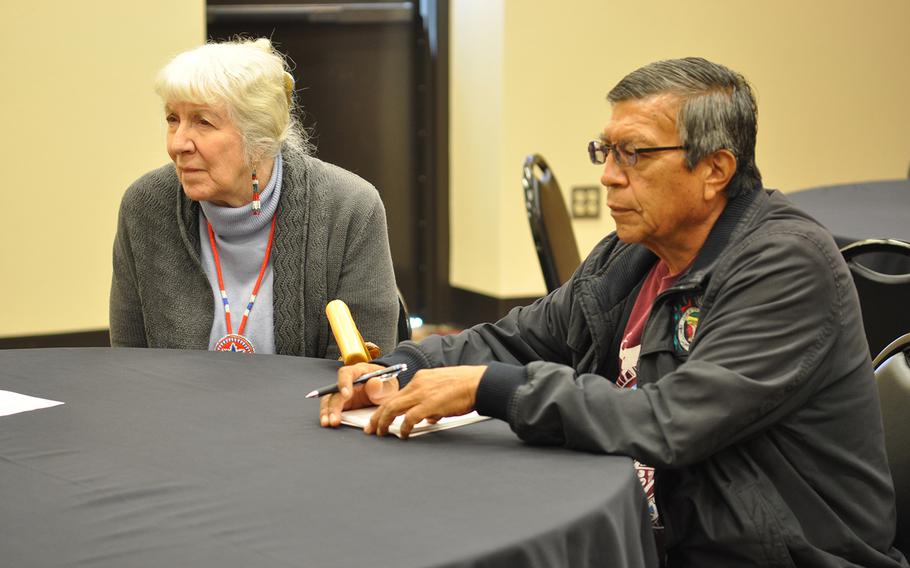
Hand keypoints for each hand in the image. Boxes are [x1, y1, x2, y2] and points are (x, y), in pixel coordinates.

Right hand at [319, 362, 399, 427]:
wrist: (386, 389)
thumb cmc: (386, 384)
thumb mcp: (388, 385)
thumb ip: (381, 386)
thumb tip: (373, 383)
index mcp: (358, 371)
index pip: (346, 373)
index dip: (344, 383)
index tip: (346, 395)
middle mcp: (347, 381)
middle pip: (335, 390)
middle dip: (333, 405)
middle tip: (334, 418)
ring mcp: (343, 392)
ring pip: (330, 399)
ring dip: (327, 411)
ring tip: (327, 422)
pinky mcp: (342, 403)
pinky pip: (332, 407)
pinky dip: (328, 414)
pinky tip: (327, 422)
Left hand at [367, 365, 485, 438]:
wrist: (478, 383)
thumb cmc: (465, 386)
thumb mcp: (443, 389)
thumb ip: (432, 403)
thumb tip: (428, 418)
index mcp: (421, 378)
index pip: (396, 395)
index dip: (384, 408)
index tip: (378, 418)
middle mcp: (418, 383)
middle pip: (390, 401)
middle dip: (377, 417)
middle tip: (371, 429)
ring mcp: (423, 393)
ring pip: (394, 408)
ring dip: (384, 422)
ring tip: (381, 433)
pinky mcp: (430, 404)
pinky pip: (410, 418)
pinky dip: (403, 427)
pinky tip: (403, 434)